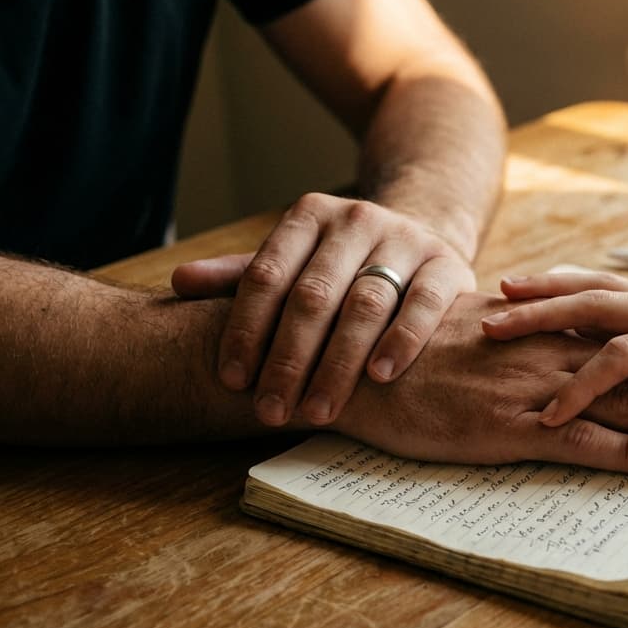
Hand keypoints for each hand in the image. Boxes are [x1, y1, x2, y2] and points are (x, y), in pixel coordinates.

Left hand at [171, 193, 475, 428]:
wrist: (423, 239)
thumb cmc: (342, 266)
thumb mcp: (293, 263)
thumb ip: (241, 277)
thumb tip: (179, 283)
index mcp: (309, 216)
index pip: (267, 275)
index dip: (246, 330)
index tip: (231, 381)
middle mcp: (357, 220)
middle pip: (313, 295)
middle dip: (288, 360)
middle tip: (271, 411)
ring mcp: (406, 240)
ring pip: (366, 303)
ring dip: (339, 362)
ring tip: (318, 410)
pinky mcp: (448, 264)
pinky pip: (424, 304)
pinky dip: (401, 340)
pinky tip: (380, 376)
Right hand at [334, 293, 627, 473]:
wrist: (357, 371)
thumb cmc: (406, 354)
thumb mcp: (467, 329)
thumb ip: (511, 327)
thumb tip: (534, 326)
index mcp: (542, 327)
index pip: (623, 333)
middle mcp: (550, 351)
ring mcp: (537, 389)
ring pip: (627, 402)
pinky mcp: (516, 427)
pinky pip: (587, 442)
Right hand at [480, 271, 627, 457]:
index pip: (625, 354)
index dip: (582, 385)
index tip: (544, 416)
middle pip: (601, 304)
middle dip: (542, 311)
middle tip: (489, 321)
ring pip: (605, 291)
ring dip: (555, 291)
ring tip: (505, 292)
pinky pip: (622, 297)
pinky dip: (580, 294)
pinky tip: (555, 300)